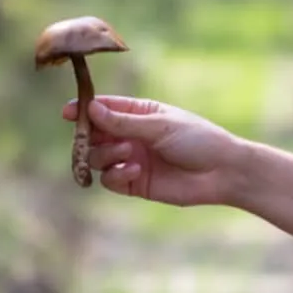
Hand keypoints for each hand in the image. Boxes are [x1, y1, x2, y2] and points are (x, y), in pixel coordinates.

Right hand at [62, 96, 243, 205]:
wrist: (223, 173)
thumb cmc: (198, 140)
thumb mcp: (160, 126)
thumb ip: (124, 122)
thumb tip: (92, 109)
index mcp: (139, 114)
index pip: (104, 109)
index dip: (84, 110)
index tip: (69, 112)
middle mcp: (131, 136)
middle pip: (94, 134)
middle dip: (89, 136)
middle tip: (90, 137)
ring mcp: (131, 159)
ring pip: (98, 157)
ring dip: (106, 154)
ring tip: (127, 153)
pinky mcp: (134, 183)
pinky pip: (109, 180)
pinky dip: (115, 175)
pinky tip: (133, 171)